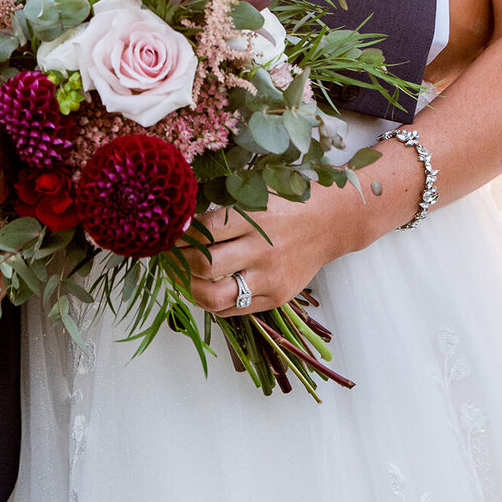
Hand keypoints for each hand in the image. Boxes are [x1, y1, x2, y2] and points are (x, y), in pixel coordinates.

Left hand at [185, 189, 371, 315]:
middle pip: (204, 267)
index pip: (203, 232)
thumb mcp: (257, 192)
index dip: (179, 236)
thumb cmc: (288, 201)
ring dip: (190, 289)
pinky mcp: (276, 297)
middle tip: (171, 258)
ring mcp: (269, 277)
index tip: (170, 235)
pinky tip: (207, 287)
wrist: (331, 222)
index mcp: (254, 217)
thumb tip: (181, 221)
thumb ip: (224, 207)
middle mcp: (261, 250)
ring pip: (214, 297)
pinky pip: (233, 309)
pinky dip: (213, 301)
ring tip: (184, 278)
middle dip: (178, 264)